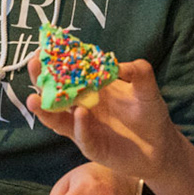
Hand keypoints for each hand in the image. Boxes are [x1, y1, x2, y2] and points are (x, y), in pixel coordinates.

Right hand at [25, 58, 182, 183]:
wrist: (161, 147)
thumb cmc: (150, 114)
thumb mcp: (147, 89)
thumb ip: (138, 72)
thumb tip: (117, 64)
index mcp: (91, 88)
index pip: (68, 72)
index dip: (55, 60)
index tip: (43, 47)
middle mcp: (81, 106)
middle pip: (54, 93)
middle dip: (41, 80)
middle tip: (33, 66)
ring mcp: (83, 127)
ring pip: (57, 118)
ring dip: (46, 109)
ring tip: (34, 99)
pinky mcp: (91, 146)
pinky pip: (81, 136)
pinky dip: (79, 125)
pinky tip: (79, 114)